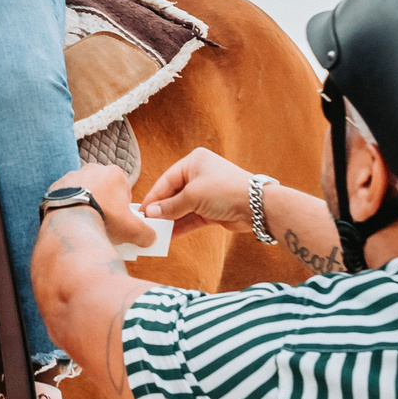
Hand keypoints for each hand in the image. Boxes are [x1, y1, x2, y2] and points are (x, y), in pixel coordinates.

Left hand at [51, 163, 145, 246]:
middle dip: (104, 204)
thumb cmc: (104, 220)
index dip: (123, 208)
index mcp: (115, 174)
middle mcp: (94, 169)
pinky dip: (69, 206)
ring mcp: (73, 175)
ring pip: (84, 192)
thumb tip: (150, 238)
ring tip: (85, 223)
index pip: (124, 191)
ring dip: (85, 204)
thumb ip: (146, 233)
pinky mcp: (56, 185)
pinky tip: (71, 220)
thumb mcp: (133, 230)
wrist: (71, 222)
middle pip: (104, 190)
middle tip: (103, 223)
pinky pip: (66, 196)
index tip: (118, 221)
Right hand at [141, 147, 255, 231]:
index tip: (141, 211)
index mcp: (193, 162)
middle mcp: (199, 175)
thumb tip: (150, 213)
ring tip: (156, 233)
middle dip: (162, 210)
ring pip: (182, 208)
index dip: (154, 197)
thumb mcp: (193, 196)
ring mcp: (207, 193)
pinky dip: (181, 226)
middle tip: (146, 224)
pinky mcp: (213, 209)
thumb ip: (170, 206)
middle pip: (174, 194)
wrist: (256, 205)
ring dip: (170, 220)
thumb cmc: (225, 190)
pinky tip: (169, 236)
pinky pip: (192, 218)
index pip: (166, 180)